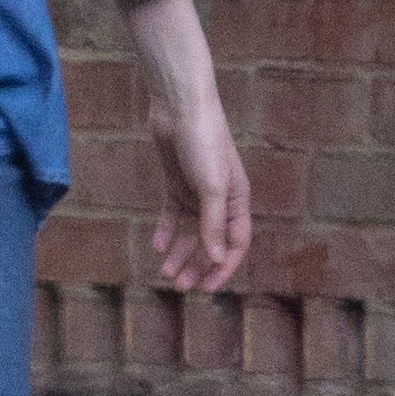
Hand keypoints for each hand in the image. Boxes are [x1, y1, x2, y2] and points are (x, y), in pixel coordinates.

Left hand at [146, 97, 252, 293]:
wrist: (180, 107)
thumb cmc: (204, 142)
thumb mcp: (211, 187)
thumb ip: (213, 224)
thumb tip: (216, 259)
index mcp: (238, 200)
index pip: (235, 243)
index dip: (223, 267)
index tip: (207, 288)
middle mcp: (220, 199)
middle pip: (211, 242)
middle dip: (197, 265)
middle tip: (179, 285)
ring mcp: (197, 192)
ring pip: (191, 232)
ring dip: (180, 253)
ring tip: (165, 273)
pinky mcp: (176, 183)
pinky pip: (172, 215)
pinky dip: (166, 231)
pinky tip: (156, 246)